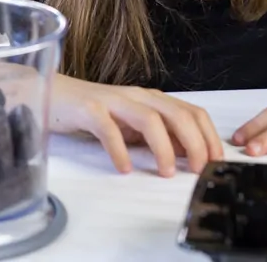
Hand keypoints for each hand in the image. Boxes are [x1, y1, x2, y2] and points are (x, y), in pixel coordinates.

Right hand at [52, 77, 225, 176]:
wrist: (50, 94)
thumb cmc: (92, 113)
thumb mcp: (131, 125)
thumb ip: (158, 135)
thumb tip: (189, 153)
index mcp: (151, 99)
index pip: (192, 112)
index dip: (208, 137)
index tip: (216, 162)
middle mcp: (136, 96)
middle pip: (177, 114)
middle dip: (195, 143)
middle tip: (198, 169)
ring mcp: (112, 101)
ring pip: (149, 119)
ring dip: (163, 148)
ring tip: (166, 172)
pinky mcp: (88, 109)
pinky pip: (108, 129)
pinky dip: (119, 150)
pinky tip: (124, 167)